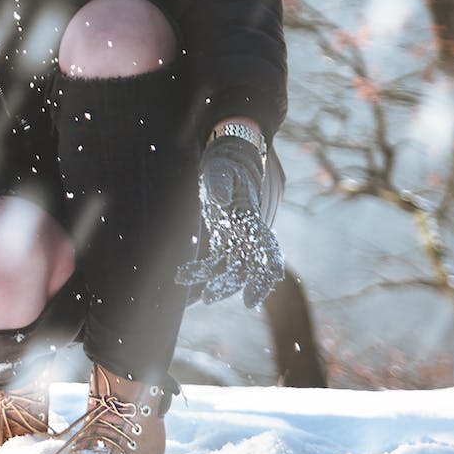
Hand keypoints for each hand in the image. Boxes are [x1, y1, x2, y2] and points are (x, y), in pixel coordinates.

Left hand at [177, 134, 284, 307]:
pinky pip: (216, 261)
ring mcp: (237, 236)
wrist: (228, 155)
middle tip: (209, 298)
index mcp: (251, 216)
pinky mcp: (224, 237)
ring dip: (215, 282)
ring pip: (231, 268)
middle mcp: (248, 231)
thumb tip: (217, 198)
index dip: (268, 264)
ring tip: (196, 297)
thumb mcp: (221, 167)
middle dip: (233, 285)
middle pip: (248, 266)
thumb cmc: (226, 160)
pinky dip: (203, 271)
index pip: (266, 245)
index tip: (269, 280)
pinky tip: (183, 279)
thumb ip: (219, 181)